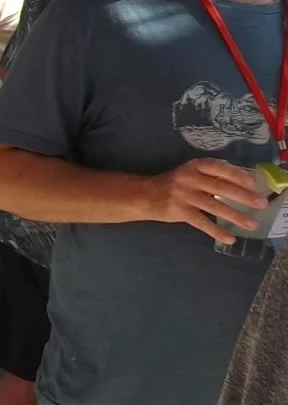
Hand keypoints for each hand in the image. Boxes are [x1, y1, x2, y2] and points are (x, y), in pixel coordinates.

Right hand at [138, 159, 264, 243]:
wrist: (143, 196)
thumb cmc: (172, 185)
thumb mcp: (189, 174)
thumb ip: (211, 178)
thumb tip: (241, 186)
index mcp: (193, 166)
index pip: (219, 167)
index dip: (237, 174)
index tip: (254, 183)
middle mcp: (189, 178)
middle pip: (221, 187)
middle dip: (243, 196)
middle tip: (261, 204)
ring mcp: (183, 195)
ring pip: (215, 206)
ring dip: (236, 216)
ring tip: (252, 225)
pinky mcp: (179, 212)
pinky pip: (202, 223)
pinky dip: (217, 231)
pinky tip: (229, 239)